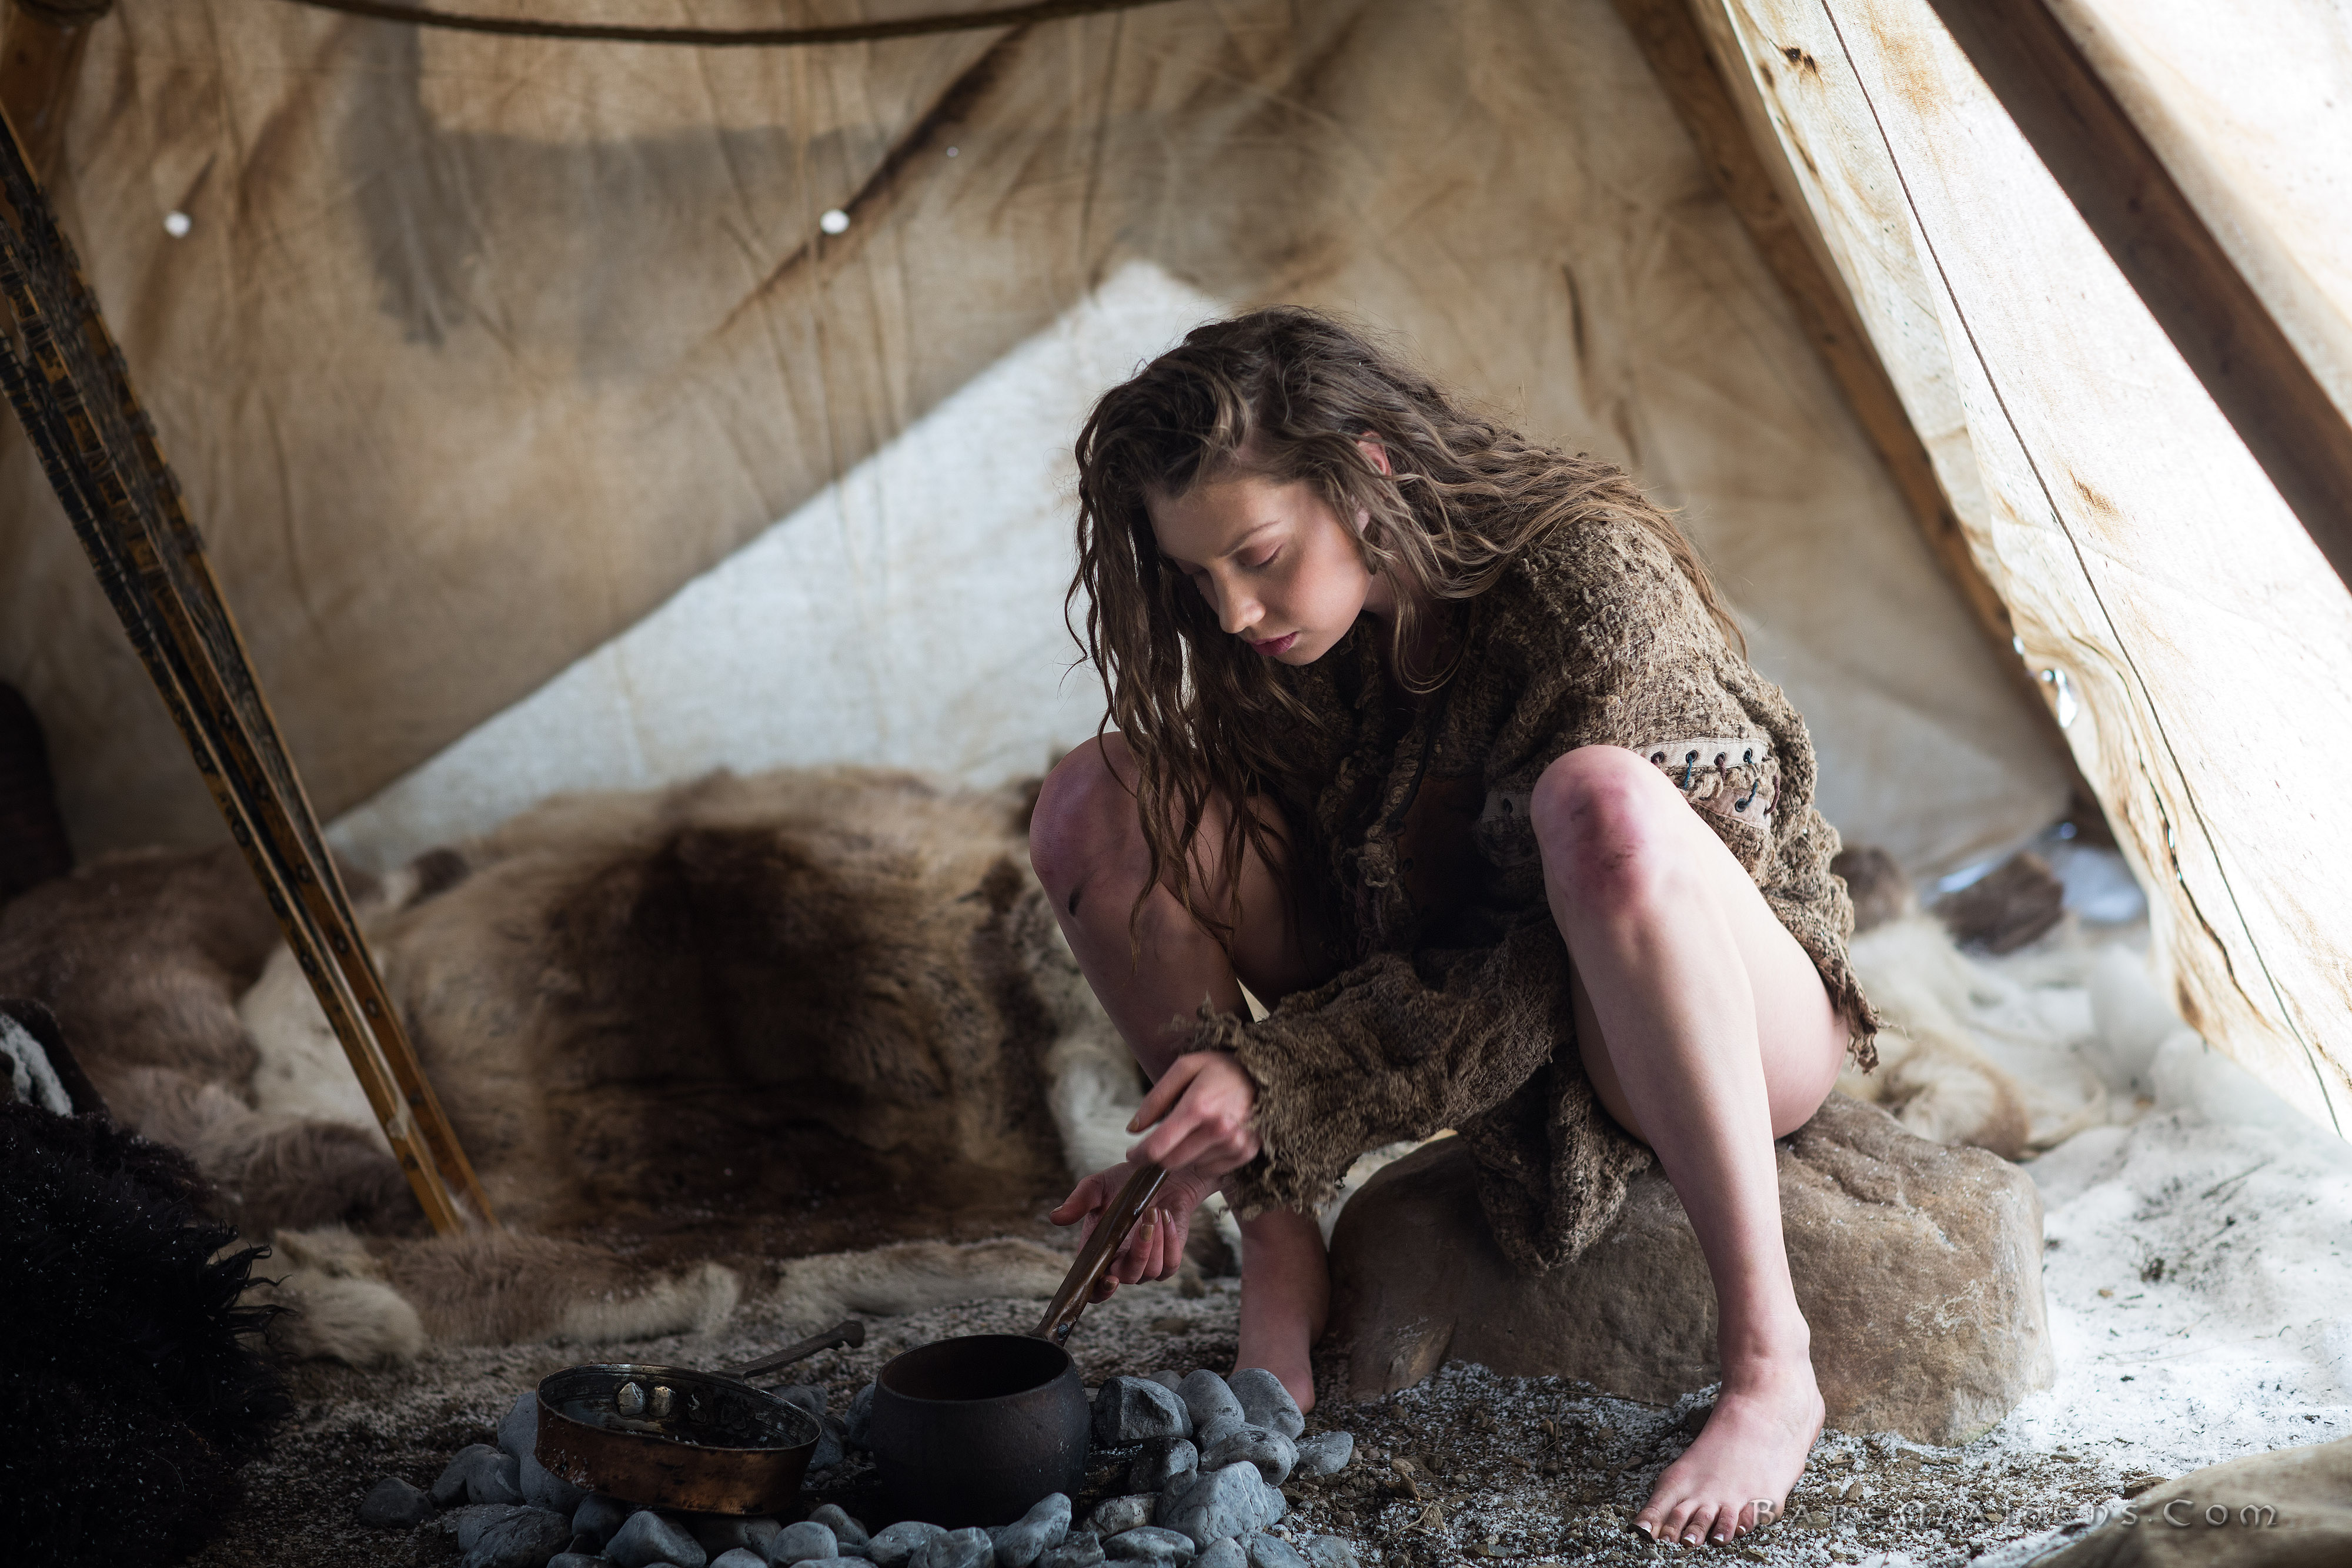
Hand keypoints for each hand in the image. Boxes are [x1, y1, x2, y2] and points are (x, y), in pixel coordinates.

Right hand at [1048, 1159, 1221, 1300]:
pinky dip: (1170, 1241)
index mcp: (1099, 1253)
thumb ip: (1079, 1202)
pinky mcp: (1169, 1259)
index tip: (1109, 1279)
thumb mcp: (1098, 1187)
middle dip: (1138, 1253)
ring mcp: (1147, 1264)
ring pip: (1151, 1270)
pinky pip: (1170, 1264)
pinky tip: (1166, 1216)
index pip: (1095, 1287)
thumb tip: (1055, 1218)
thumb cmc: (1124, 1183)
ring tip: (1155, 1211)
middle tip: (1143, 1223)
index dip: (1100, 1291)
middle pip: (1127, 1278)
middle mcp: (1121, 1263)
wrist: (1158, 1174)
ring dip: (1155, 1241)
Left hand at [1125, 1051, 1260, 1176]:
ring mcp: (1235, 1142)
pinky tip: (1210, 1138)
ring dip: (1186, 1153)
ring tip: (1195, 1129)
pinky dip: (1205, 1158)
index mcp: (1198, 1107)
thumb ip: (1155, 1099)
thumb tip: (1133, 1129)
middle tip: (1162, 1138)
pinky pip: (1213, 1169)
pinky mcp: (1247, 1151)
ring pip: (1191, 1166)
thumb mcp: (1185, 1068)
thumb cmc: (1222, 1068)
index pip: (1157, 1147)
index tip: (1132, 1153)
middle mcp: (1218, 1129)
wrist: (1267, 1072)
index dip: (1138, 1154)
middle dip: (1160, 1154)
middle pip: (1172, 1162)